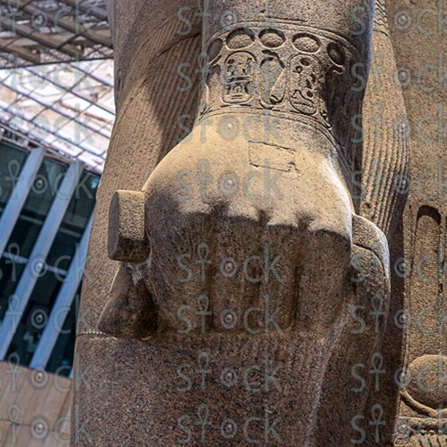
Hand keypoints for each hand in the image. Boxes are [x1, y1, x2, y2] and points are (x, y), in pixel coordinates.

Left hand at [100, 110, 361, 337]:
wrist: (268, 122)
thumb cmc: (204, 177)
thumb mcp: (156, 201)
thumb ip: (131, 255)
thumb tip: (116, 321)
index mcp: (185, 218)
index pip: (186, 314)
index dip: (191, 319)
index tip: (198, 305)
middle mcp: (236, 219)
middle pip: (230, 319)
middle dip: (229, 323)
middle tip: (235, 309)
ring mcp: (287, 225)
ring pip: (275, 319)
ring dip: (269, 325)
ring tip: (265, 309)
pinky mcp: (330, 230)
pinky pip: (318, 307)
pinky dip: (310, 320)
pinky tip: (299, 311)